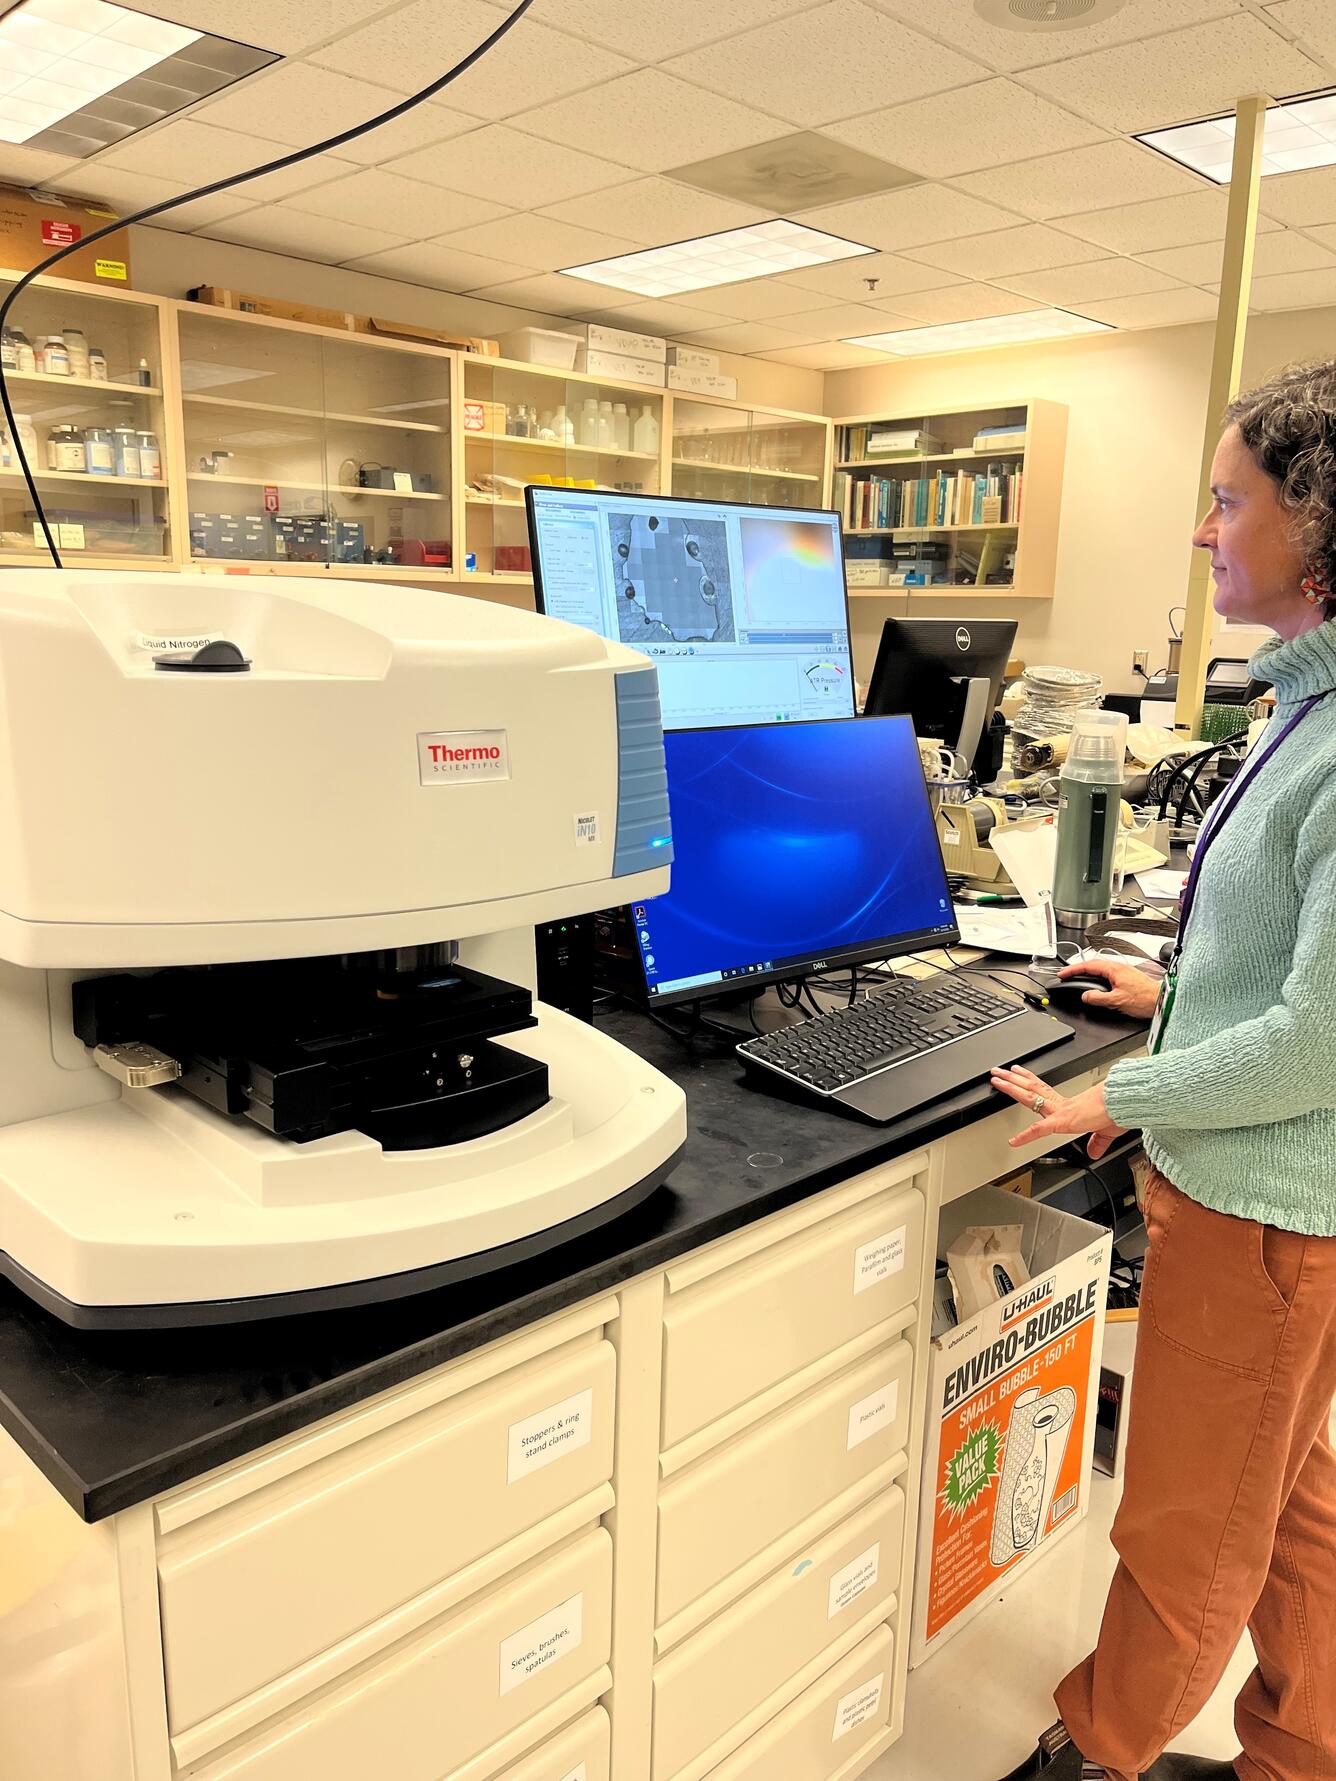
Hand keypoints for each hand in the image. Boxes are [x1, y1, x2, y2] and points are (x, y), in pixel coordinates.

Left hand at [989, 1064, 1127, 1156]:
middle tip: (998, 1072)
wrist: (1126, 1105)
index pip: (1043, 1090)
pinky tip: (1014, 1141)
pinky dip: (1026, 1136)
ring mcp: (1060, 1111)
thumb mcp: (1106, 1132)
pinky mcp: (1064, 1121)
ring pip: (1030, 1097)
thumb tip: (1093, 1152)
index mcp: (1069, 1106)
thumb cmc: (1118, 1112)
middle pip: (1031, 1089)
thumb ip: (1097, 1143)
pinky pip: (1041, 1130)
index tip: (1018, 1074)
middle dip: (1012, 1080)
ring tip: (997, 1080)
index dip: (1029, 1081)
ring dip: (1011, 1088)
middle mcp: (1061, 1105)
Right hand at [1060, 959, 1160, 1019]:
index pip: (1088, 965)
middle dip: (1078, 969)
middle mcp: (1119, 967)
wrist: (1162, 1000)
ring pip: (1101, 969)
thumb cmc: (1145, 999)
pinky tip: (1097, 984)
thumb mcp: (1116, 1001)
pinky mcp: (1128, 978)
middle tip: (1067, 976)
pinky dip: (1098, 977)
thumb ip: (1097, 998)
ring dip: (1088, 973)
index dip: (1072, 970)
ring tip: (1079, 979)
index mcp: (1114, 969)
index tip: (1062, 974)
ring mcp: (1124, 972)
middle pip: (1093, 964)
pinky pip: (1108, 974)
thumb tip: (1085, 996)